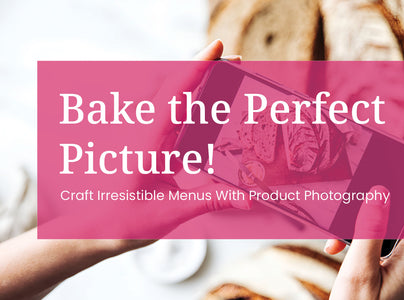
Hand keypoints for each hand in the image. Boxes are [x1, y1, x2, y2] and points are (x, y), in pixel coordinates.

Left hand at [0, 41, 245, 299]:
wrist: (96, 229)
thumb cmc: (125, 221)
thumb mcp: (173, 211)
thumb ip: (211, 200)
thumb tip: (247, 198)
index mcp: (148, 141)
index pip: (176, 94)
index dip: (198, 66)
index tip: (217, 46)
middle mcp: (144, 130)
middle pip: (175, 86)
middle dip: (204, 67)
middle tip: (233, 61)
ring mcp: (143, 133)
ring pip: (169, 95)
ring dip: (194, 81)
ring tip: (222, 76)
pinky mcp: (146, 141)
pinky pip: (167, 112)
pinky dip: (186, 100)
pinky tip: (203, 108)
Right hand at [326, 134, 403, 298]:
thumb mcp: (359, 273)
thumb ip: (371, 230)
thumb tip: (383, 192)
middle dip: (380, 203)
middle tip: (357, 195)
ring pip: (397, 230)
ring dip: (367, 228)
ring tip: (335, 241)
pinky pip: (392, 246)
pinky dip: (368, 243)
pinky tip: (341, 251)